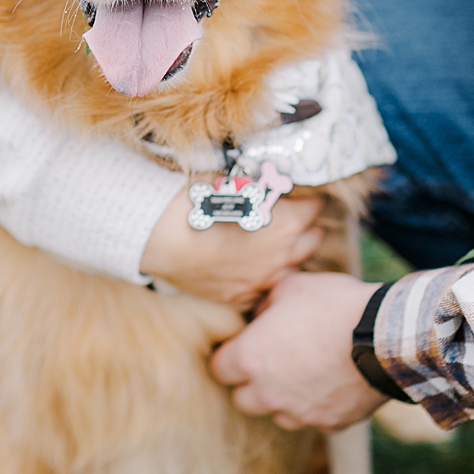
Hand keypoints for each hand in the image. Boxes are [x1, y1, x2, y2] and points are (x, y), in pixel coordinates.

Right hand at [139, 185, 325, 309]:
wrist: (159, 239)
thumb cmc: (191, 202)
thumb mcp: (227, 179)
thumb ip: (253, 183)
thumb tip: (260, 178)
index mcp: (285, 223)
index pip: (314, 208)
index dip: (306, 198)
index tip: (297, 194)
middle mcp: (281, 255)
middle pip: (311, 240)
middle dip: (305, 227)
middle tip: (292, 218)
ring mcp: (261, 280)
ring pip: (292, 270)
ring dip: (288, 256)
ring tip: (274, 245)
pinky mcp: (239, 296)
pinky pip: (262, 290)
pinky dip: (261, 279)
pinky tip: (250, 268)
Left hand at [210, 271, 389, 430]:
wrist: (387, 335)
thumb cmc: (333, 304)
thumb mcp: (289, 287)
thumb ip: (264, 305)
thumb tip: (259, 315)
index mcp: (250, 359)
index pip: (219, 369)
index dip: (228, 357)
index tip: (241, 347)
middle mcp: (269, 393)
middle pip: (243, 400)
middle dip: (251, 384)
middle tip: (270, 362)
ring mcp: (302, 413)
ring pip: (279, 415)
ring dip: (284, 399)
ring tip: (305, 373)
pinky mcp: (333, 423)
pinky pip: (316, 421)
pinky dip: (319, 407)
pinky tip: (333, 384)